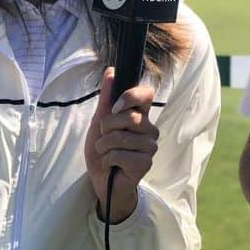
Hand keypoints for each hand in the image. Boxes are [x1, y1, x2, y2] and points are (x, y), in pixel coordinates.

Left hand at [84, 69, 159, 222]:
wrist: (99, 179)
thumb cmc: (102, 149)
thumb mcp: (99, 121)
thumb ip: (107, 98)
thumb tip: (111, 70)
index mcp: (140, 115)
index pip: (146, 94)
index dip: (131, 96)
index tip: (115, 107)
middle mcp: (149, 128)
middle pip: (130, 117)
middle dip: (107, 127)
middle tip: (103, 138)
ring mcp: (150, 146)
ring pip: (122, 137)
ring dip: (104, 146)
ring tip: (105, 153)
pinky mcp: (146, 163)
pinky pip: (121, 154)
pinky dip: (108, 159)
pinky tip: (111, 165)